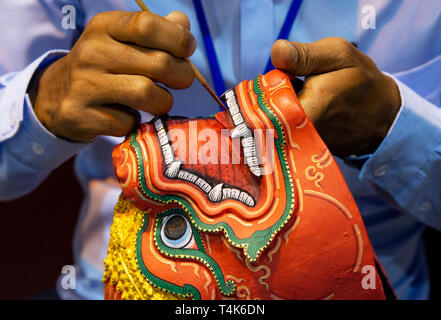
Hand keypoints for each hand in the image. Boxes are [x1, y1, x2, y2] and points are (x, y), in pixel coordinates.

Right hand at [31, 11, 195, 141]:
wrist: (58, 96)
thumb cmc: (104, 65)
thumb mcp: (123, 40)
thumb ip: (155, 31)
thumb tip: (182, 22)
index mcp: (104, 27)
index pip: (147, 25)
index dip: (177, 39)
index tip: (187, 49)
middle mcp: (91, 52)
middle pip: (158, 63)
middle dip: (182, 75)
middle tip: (181, 81)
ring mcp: (84, 85)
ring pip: (146, 94)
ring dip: (163, 102)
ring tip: (158, 100)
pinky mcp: (81, 116)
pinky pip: (127, 122)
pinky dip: (135, 122)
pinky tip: (127, 114)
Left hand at [271, 37, 400, 156]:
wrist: (382, 113)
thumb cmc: (360, 80)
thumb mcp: (339, 55)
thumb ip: (305, 55)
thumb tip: (276, 51)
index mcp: (310, 110)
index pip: (267, 111)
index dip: (262, 96)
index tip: (274, 82)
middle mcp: (305, 135)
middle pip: (268, 120)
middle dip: (268, 101)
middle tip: (287, 85)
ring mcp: (305, 147)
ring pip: (275, 128)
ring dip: (277, 111)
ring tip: (296, 96)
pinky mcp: (306, 151)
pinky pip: (285, 135)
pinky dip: (286, 120)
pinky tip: (300, 110)